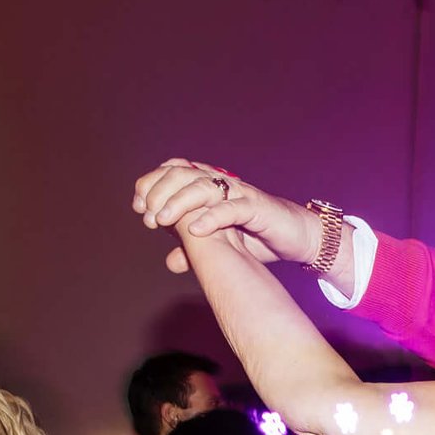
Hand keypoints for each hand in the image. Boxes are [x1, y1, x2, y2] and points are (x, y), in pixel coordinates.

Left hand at [133, 160, 326, 277]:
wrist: (296, 238)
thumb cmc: (258, 238)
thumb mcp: (221, 246)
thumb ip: (196, 250)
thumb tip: (171, 261)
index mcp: (210, 187)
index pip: (173, 173)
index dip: (152, 184)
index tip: (138, 207)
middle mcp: (222, 184)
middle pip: (182, 174)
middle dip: (160, 192)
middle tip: (147, 216)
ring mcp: (239, 193)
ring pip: (203, 186)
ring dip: (179, 202)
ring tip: (162, 221)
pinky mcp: (257, 206)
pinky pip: (231, 207)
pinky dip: (211, 217)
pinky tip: (195, 230)